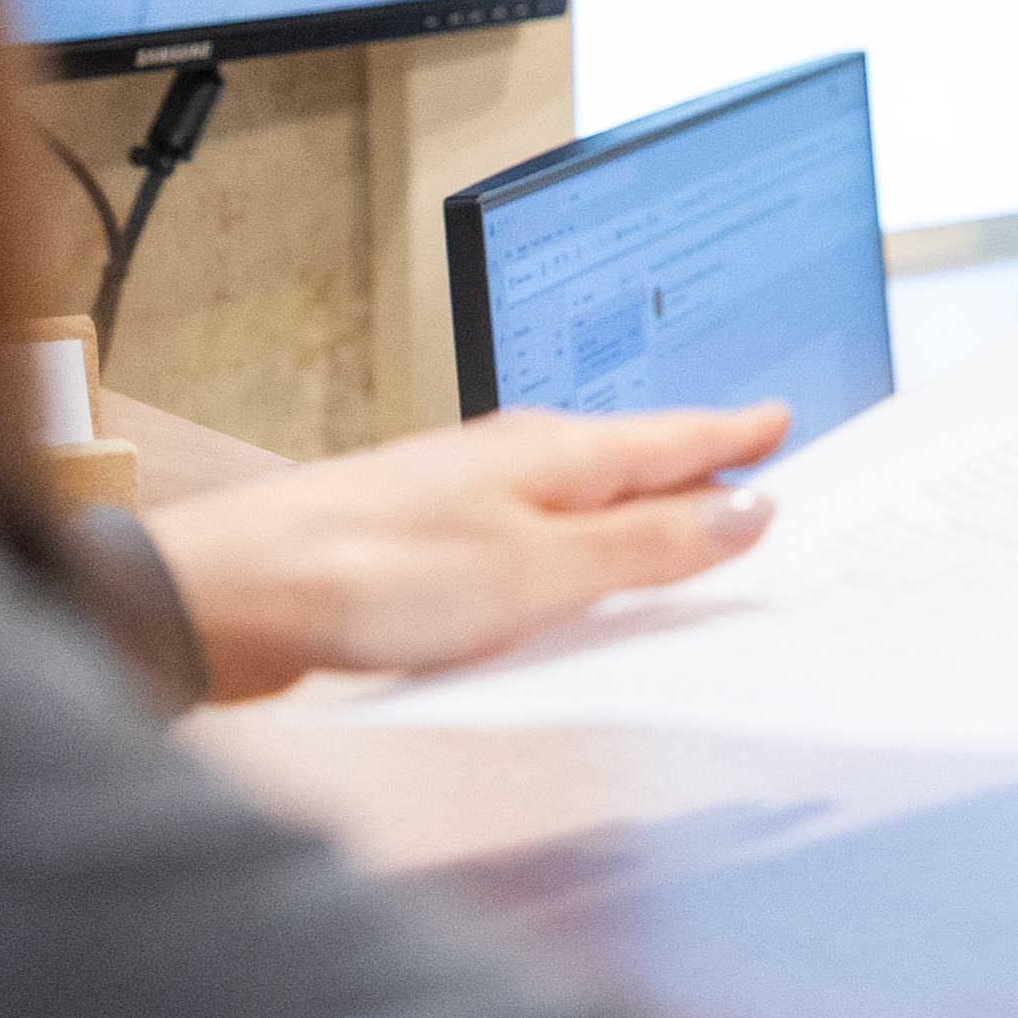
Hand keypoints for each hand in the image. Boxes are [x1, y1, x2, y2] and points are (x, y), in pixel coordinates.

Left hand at [146, 402, 784, 703]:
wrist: (236, 596)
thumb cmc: (370, 573)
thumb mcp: (537, 571)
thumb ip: (644, 546)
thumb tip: (744, 511)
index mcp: (552, 456)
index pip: (671, 438)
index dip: (734, 435)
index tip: (782, 421)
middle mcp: (511, 466)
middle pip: (629, 466)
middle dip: (698, 474)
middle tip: (759, 473)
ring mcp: (466, 504)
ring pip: (579, 506)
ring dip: (638, 519)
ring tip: (687, 530)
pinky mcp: (427, 552)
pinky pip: (532, 546)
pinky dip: (576, 559)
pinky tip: (572, 588)